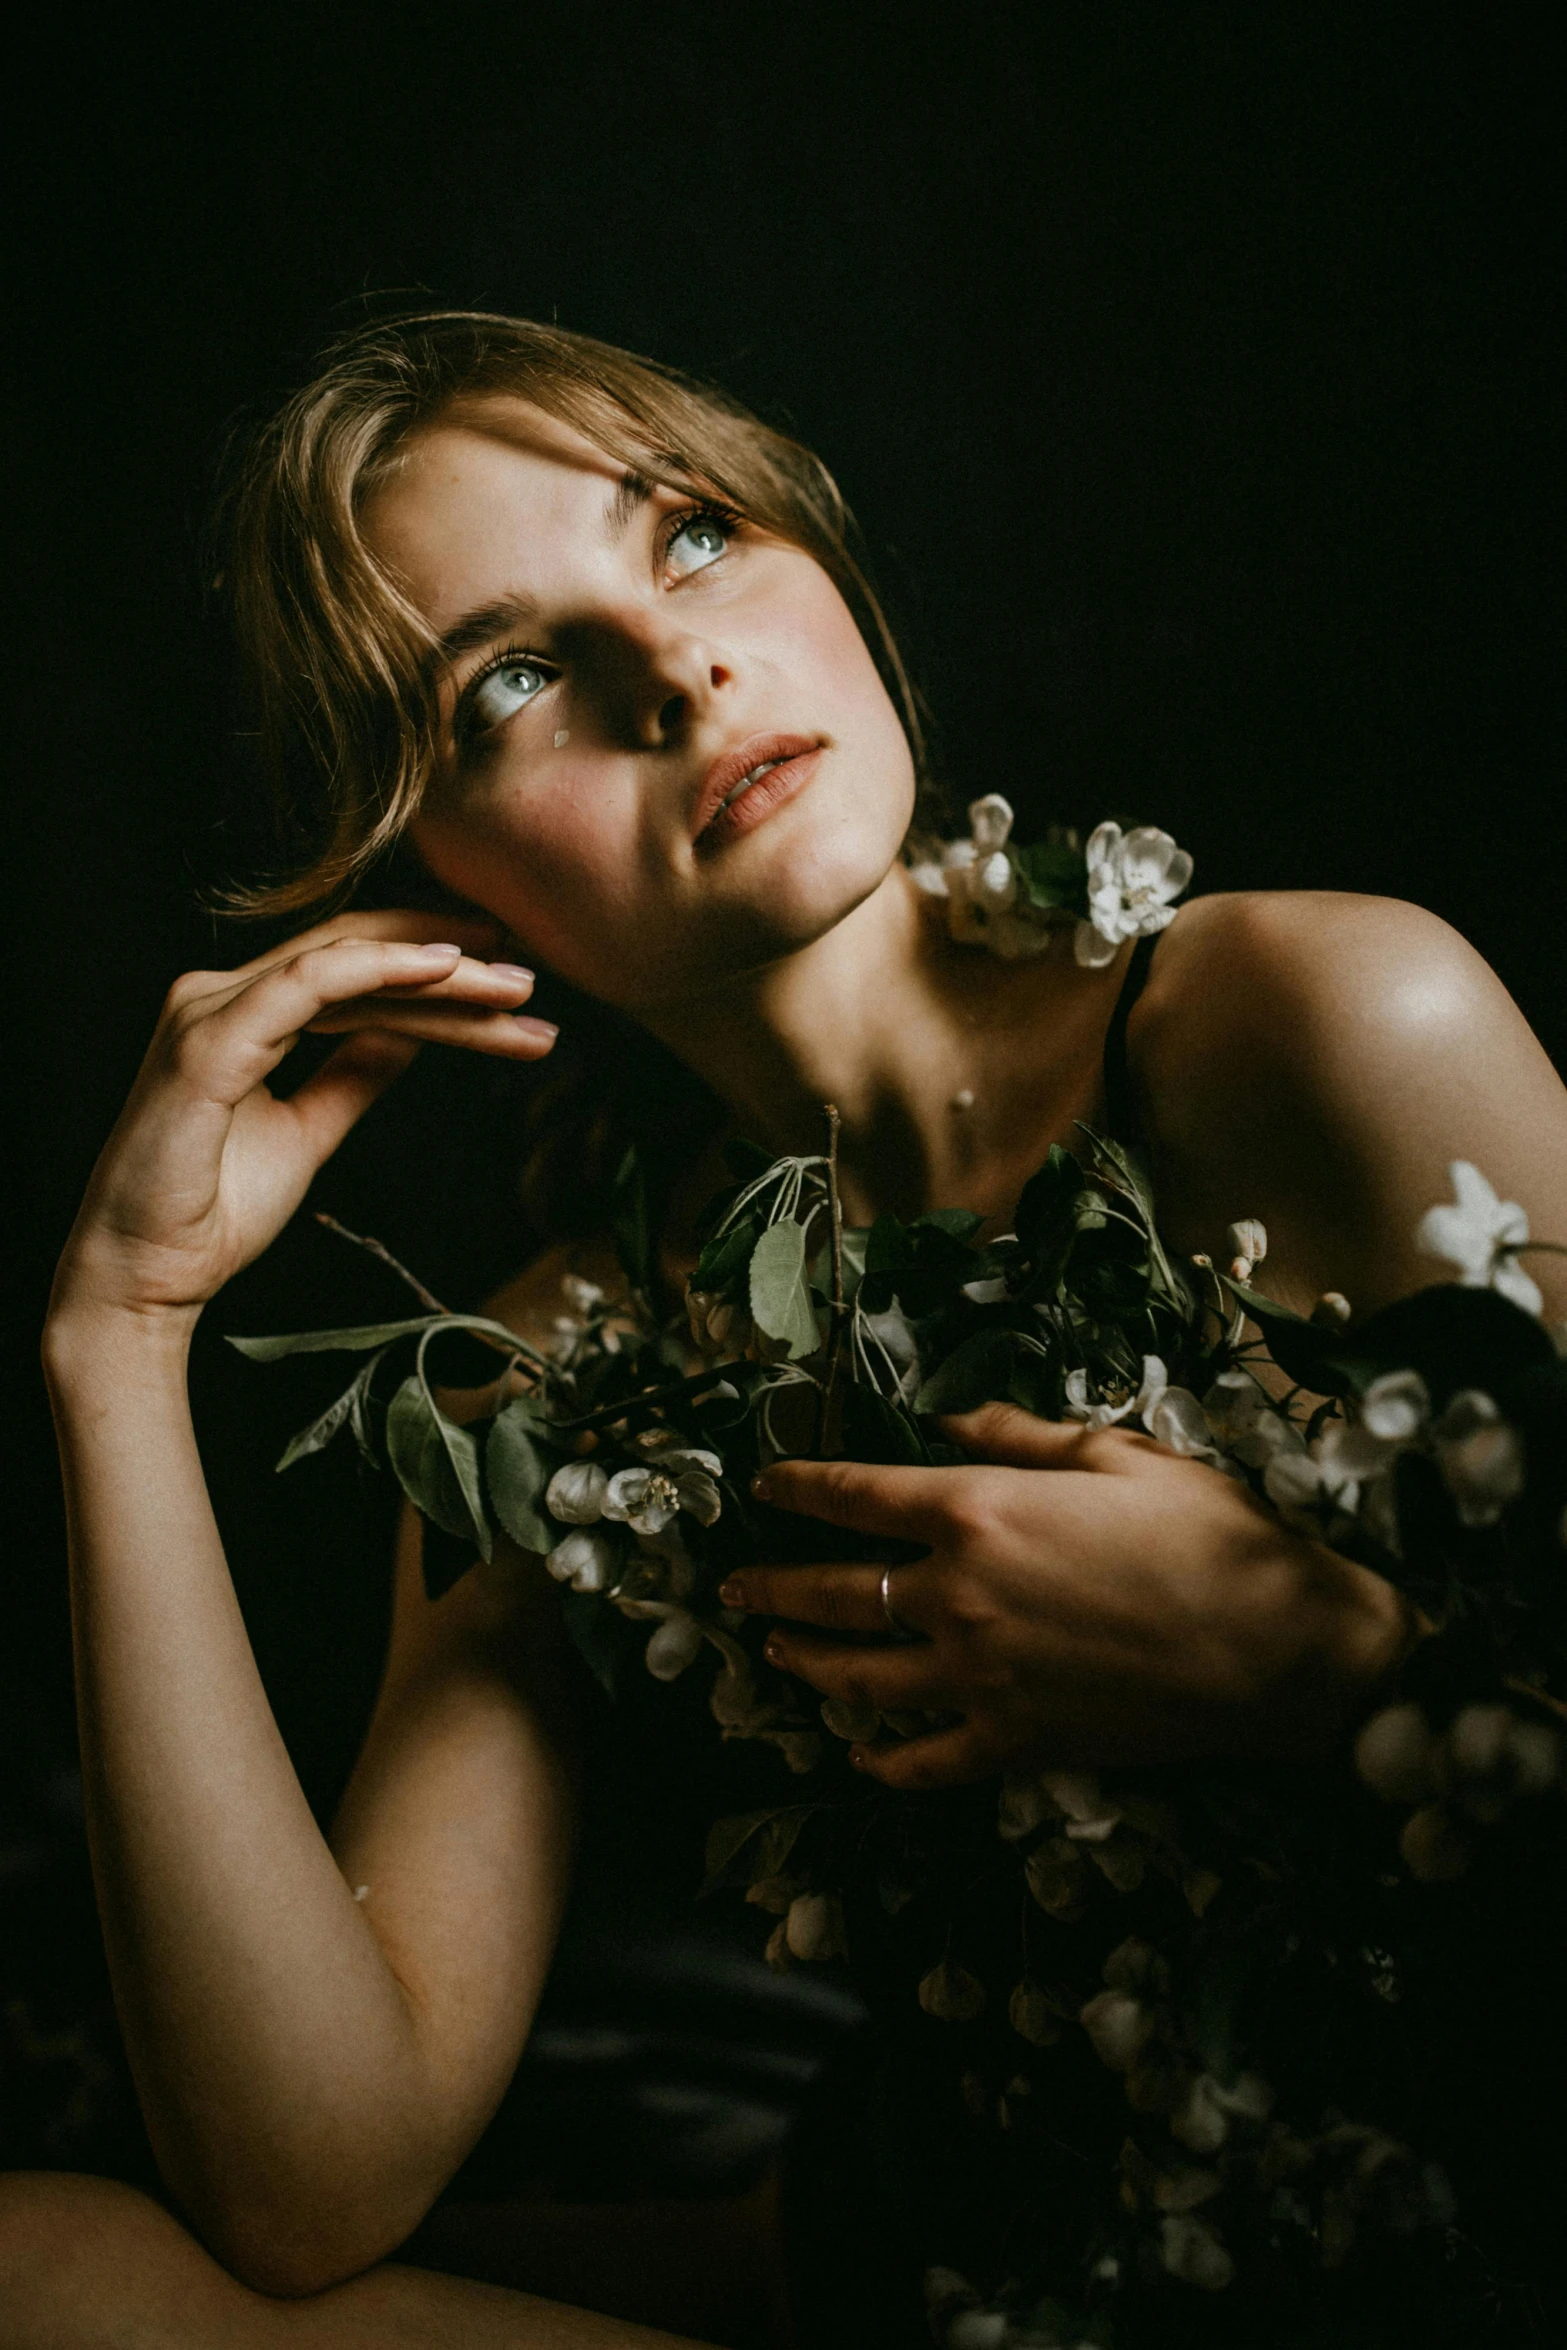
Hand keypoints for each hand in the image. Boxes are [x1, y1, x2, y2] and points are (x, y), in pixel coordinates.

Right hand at [49, 911, 556, 1337]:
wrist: (145, 1277)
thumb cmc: (212, 1211)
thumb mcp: (309, 1131)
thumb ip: (354, 1074)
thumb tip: (413, 1034)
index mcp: (242, 1011)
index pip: (353, 971)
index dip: (434, 971)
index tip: (510, 982)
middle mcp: (220, 994)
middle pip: (357, 956)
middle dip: (452, 962)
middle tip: (532, 976)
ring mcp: (209, 1011)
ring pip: (345, 965)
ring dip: (438, 973)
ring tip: (513, 987)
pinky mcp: (208, 1043)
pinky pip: (306, 986)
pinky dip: (377, 970)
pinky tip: (440, 970)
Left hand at [720, 1405, 1411, 1786]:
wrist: (1282, 1648)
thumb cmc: (1209, 1534)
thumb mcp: (1116, 1452)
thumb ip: (1020, 1433)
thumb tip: (946, 1418)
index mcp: (980, 1509)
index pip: (856, 1494)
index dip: (799, 1487)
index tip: (763, 1486)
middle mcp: (959, 1594)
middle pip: (835, 1591)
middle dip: (773, 1587)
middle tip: (732, 1589)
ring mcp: (980, 1677)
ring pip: (859, 1678)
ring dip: (806, 1665)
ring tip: (773, 1655)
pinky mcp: (1014, 1742)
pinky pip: (925, 1759)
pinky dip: (883, 1759)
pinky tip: (858, 1755)